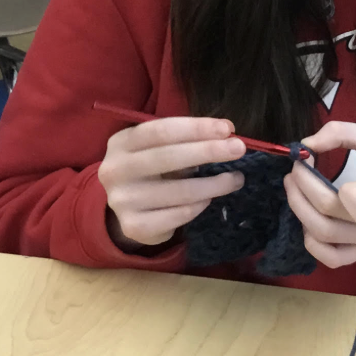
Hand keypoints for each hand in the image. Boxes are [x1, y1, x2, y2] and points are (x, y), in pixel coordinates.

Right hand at [98, 117, 245, 249]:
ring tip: (236, 178)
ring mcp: (122, 201)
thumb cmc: (151, 168)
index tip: (227, 128)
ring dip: (214, 184)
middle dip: (209, 151)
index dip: (196, 128)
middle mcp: (115, 170)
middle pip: (168, 157)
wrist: (127, 208)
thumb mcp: (158, 148)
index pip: (161, 130)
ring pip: (179, 191)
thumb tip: (226, 131)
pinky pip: (178, 215)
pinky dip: (199, 206)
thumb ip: (185, 138)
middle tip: (239, 148)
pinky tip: (209, 199)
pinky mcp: (134, 227)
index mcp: (121, 142)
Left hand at [284, 121, 355, 268]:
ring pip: (323, 234)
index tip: (331, 165)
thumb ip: (341, 133)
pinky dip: (310, 241)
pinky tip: (306, 218)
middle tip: (296, 167)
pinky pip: (330, 258)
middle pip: (330, 213)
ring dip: (299, 207)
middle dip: (303, 186)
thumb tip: (306, 145)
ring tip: (293, 185)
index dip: (343, 191)